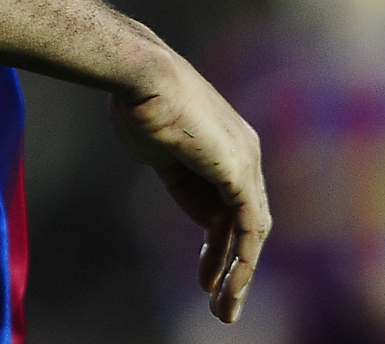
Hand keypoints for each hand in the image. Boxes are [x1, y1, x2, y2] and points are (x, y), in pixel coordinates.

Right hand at [111, 54, 269, 323]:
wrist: (140, 76)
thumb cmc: (135, 99)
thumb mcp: (156, 144)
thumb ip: (173, 166)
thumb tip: (172, 172)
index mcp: (224, 144)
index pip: (229, 203)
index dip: (218, 243)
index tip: (206, 275)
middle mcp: (244, 154)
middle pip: (243, 221)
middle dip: (232, 264)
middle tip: (218, 302)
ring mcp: (246, 164)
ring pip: (249, 232)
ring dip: (237, 274)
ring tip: (222, 309)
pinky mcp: (240, 175)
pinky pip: (248, 230)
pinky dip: (240, 263)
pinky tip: (226, 288)